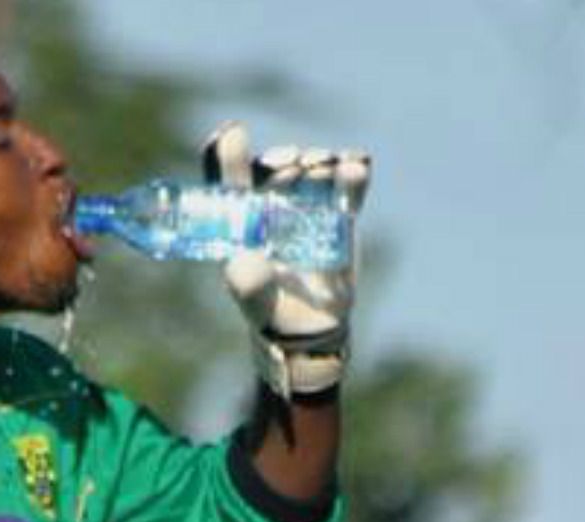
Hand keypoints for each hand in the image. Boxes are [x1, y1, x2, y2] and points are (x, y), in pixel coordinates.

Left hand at [202, 122, 371, 397]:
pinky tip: (355, 164)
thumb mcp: (250, 290)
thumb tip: (245, 261)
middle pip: (275, 166)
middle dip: (282, 161)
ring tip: (320, 167)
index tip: (233, 132)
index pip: (229, 173)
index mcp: (240, 213)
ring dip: (317, 163)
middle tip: (292, 163)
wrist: (303, 327)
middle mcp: (272, 202)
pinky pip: (347, 188)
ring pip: (311, 171)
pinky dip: (352, 175)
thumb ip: (245, 274)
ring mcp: (307, 205)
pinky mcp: (340, 215)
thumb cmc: (265, 304)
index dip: (228, 151)